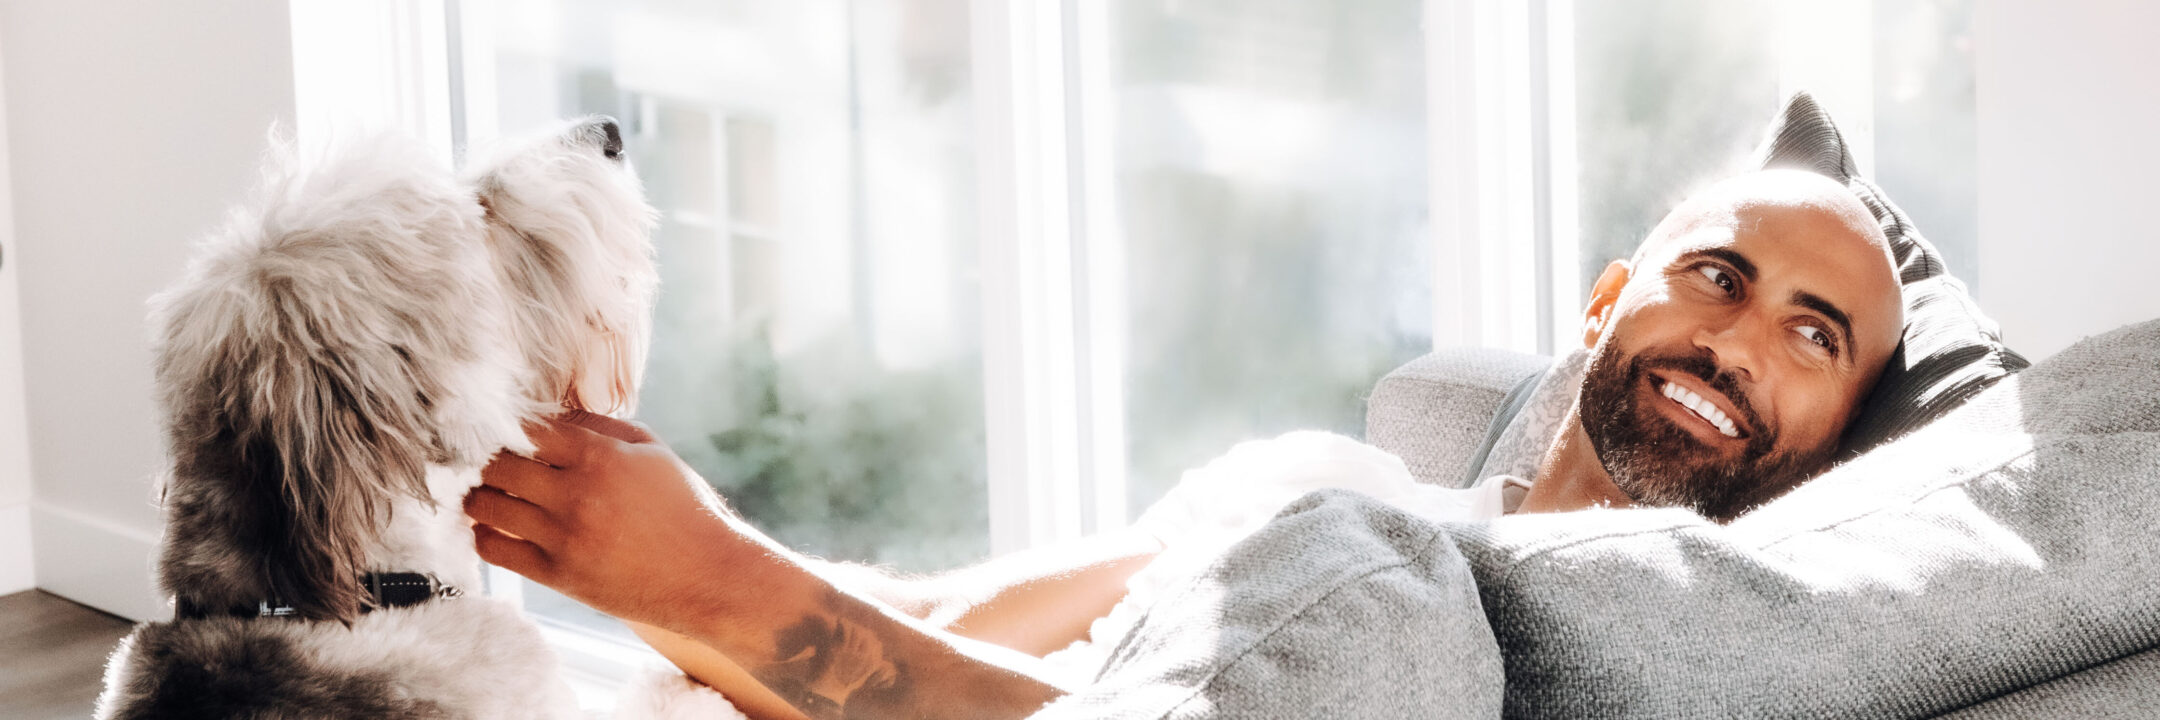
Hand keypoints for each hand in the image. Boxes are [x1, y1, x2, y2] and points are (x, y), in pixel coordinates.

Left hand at [465, 410, 749, 633]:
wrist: (708, 575)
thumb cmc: (684, 508)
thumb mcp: (652, 452)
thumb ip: (601, 427)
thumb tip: (549, 415)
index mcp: (600, 456)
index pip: (524, 428)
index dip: (504, 425)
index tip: (497, 428)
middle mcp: (576, 494)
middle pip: (495, 464)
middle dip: (484, 458)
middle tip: (482, 459)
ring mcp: (564, 537)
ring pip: (486, 506)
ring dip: (479, 495)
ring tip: (486, 491)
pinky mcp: (557, 575)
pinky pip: (495, 549)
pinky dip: (485, 533)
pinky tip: (495, 525)